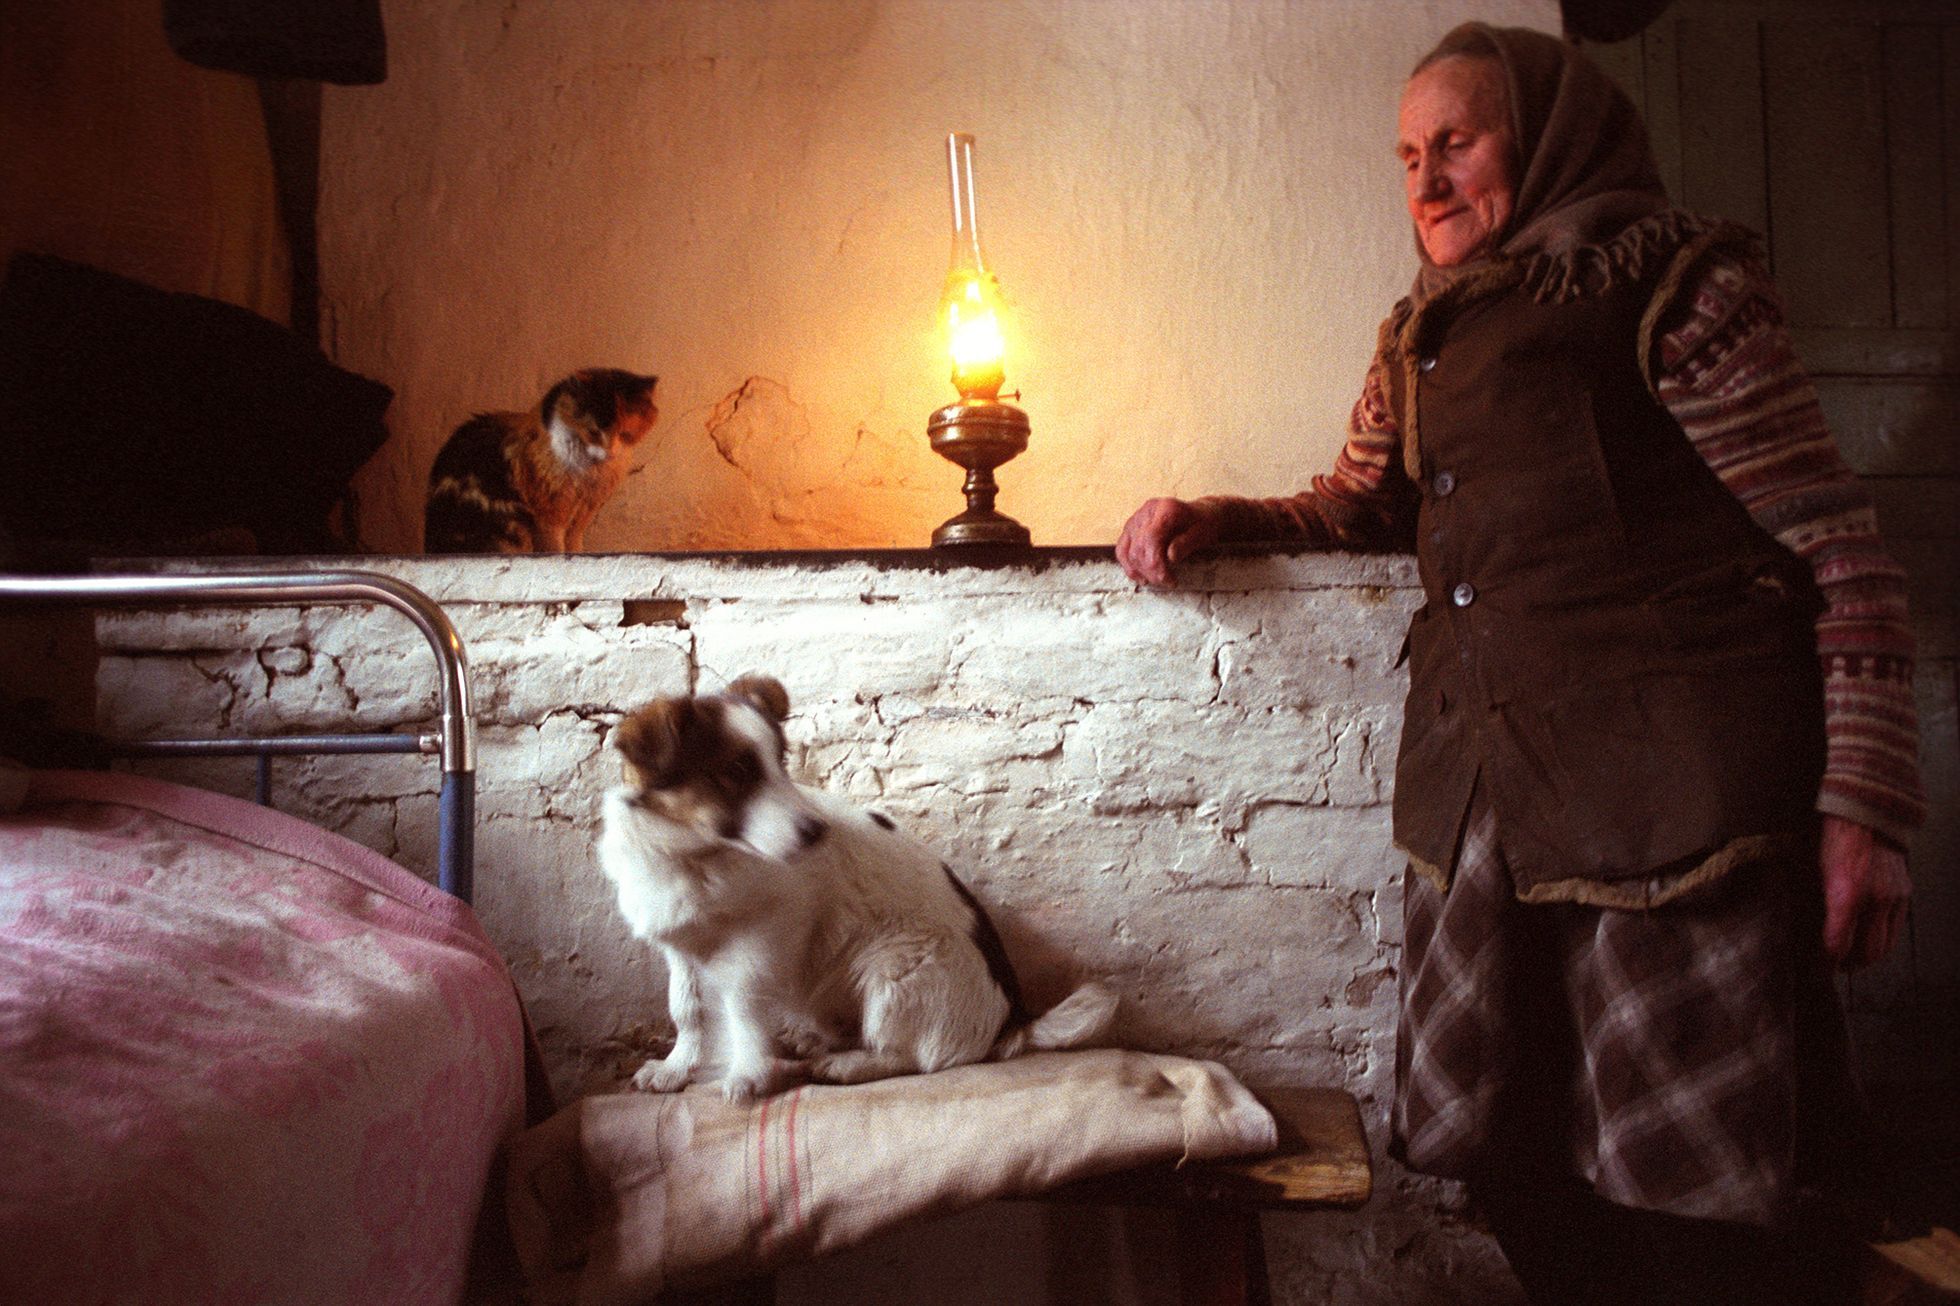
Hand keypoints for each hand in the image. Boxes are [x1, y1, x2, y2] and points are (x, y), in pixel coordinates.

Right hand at [1115, 498, 1219, 585]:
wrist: (1199, 515)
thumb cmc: (1203, 524)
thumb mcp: (1202, 533)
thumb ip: (1186, 543)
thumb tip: (1170, 556)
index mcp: (1166, 508)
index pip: (1151, 539)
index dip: (1156, 564)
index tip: (1169, 580)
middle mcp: (1147, 511)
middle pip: (1139, 547)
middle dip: (1150, 571)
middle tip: (1166, 582)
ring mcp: (1136, 519)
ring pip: (1128, 550)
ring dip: (1140, 571)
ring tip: (1157, 580)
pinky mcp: (1130, 528)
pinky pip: (1122, 550)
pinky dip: (1129, 566)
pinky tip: (1141, 576)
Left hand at [1820, 814, 1909, 969]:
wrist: (1866, 812)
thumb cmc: (1831, 838)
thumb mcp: (1811, 869)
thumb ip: (1813, 902)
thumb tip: (1803, 929)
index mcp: (1847, 893)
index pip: (1838, 944)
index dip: (1827, 962)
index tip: (1817, 970)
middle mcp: (1875, 899)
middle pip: (1867, 952)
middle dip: (1849, 965)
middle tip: (1833, 967)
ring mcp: (1894, 897)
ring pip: (1885, 946)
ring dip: (1867, 958)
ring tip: (1849, 960)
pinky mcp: (1904, 893)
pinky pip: (1895, 930)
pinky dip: (1882, 942)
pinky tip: (1866, 941)